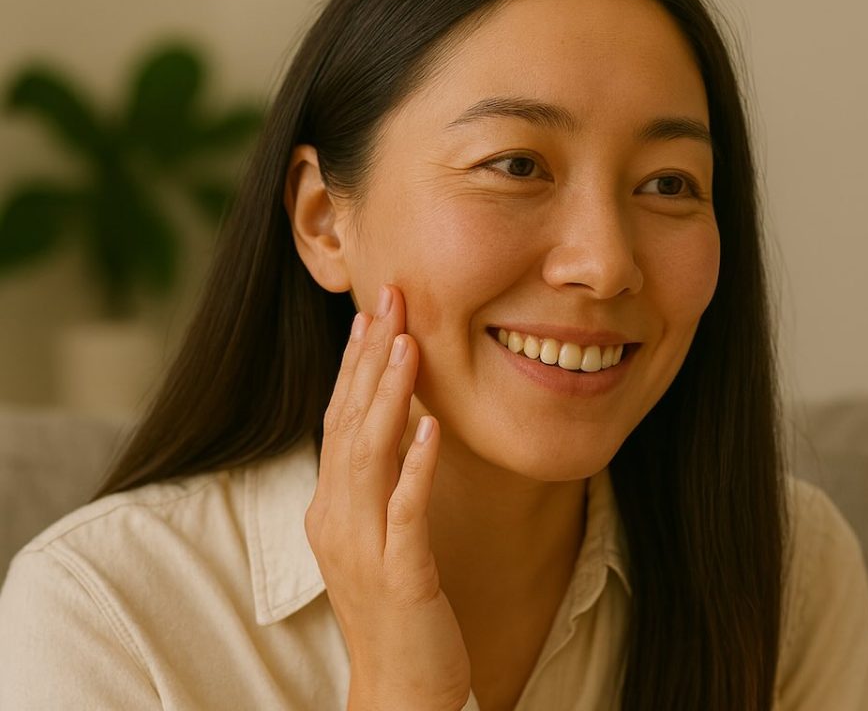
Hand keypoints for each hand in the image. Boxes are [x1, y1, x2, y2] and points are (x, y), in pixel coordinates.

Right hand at [305, 284, 470, 710]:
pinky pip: (405, 511)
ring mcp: (363, 547)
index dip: (355, 363)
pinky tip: (432, 427)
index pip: (339, 418)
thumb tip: (403, 417)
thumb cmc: (397, 607)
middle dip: (370, 358)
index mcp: (331, 506)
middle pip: (349, 422)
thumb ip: (383, 478)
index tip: (372, 312)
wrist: (400, 688)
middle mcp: (335, 519)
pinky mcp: (399, 574)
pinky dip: (416, 465)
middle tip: (390, 300)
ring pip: (369, 456)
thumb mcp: (381, 532)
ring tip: (409, 345)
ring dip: (389, 396)